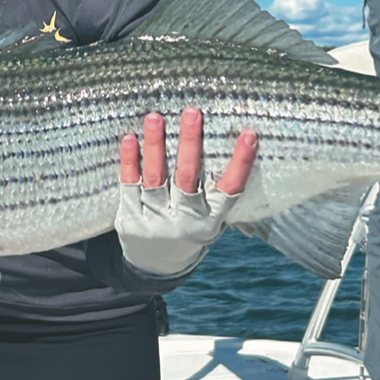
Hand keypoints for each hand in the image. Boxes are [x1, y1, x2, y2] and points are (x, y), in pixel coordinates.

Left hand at [115, 107, 257, 275]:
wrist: (155, 266)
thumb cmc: (188, 227)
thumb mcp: (209, 217)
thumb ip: (215, 188)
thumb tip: (228, 140)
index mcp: (211, 219)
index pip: (230, 187)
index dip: (241, 161)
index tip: (249, 133)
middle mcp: (184, 219)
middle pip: (187, 177)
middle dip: (190, 143)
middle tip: (192, 112)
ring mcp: (156, 219)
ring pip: (155, 178)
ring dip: (156, 146)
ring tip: (155, 117)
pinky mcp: (131, 217)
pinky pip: (129, 185)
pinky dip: (130, 161)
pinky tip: (130, 139)